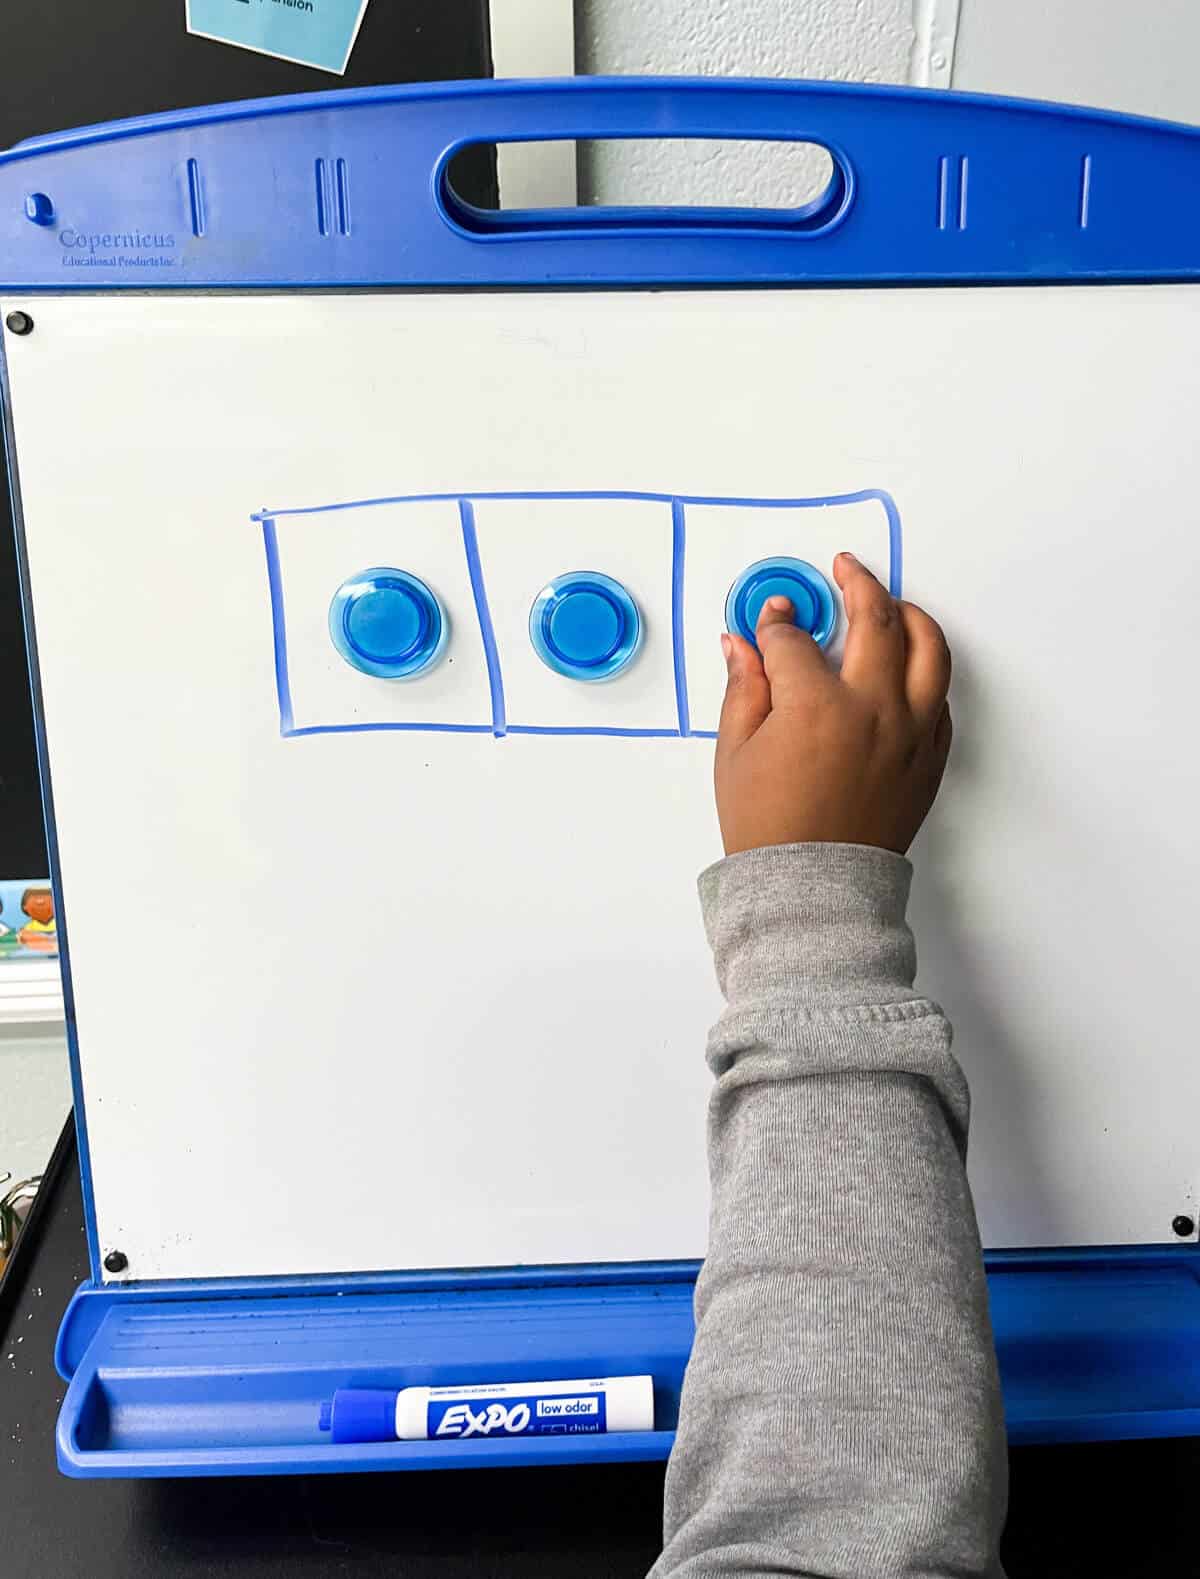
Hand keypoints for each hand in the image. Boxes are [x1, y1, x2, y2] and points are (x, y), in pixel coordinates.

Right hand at [714, 554, 951, 856]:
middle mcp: (874, 708)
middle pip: (875, 619)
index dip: (776, 624)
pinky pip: (941, 697)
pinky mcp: (931, 756)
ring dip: (909, 615)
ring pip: (929, 647)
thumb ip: (744, 686)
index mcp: (817, 705)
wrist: (812, 888)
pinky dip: (925, 671)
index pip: (795, 640)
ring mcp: (911, 731)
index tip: (771, 618)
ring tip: (890, 605)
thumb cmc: (769, 828)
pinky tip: (905, 666)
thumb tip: (743, 641)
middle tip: (844, 568)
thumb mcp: (735, 752)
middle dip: (856, 583)